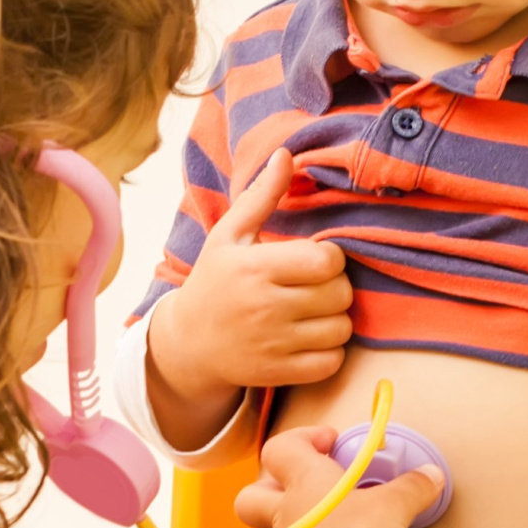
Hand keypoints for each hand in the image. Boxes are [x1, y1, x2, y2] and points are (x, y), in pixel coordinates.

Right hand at [145, 150, 352, 445]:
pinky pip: (331, 362)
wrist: (187, 344)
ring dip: (335, 320)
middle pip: (339, 294)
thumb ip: (262, 197)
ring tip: (315, 312)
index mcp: (256, 268)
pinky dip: (330, 352)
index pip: (327, 260)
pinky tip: (312, 339)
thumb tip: (287, 154)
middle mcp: (265, 307)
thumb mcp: (230, 235)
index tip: (314, 259)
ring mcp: (272, 344)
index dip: (330, 257)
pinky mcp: (278, 374)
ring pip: (341, 329)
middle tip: (315, 287)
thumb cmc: (214, 281)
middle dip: (335, 287)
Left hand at [236, 424, 438, 527]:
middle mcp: (287, 512)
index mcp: (303, 480)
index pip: (282, 446)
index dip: (302, 438)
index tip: (331, 440)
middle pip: (254, 495)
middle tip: (311, 486)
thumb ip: (412, 489)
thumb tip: (432, 475)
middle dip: (274, 487)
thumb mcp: (392, 506)